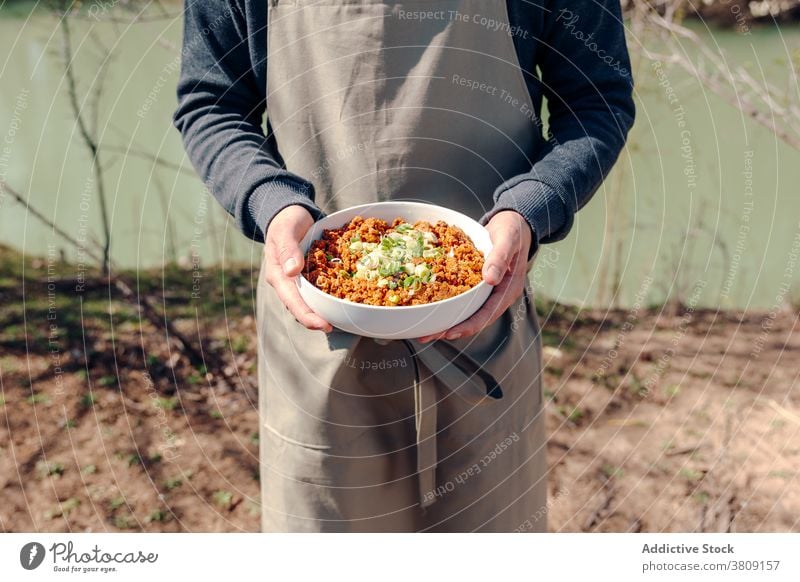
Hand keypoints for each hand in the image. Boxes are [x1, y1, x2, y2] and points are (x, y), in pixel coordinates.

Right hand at [263, 205, 332, 331]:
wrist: (288, 215)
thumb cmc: (286, 221)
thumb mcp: (286, 229)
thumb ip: (288, 248)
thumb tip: (292, 271)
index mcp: (278, 275)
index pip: (292, 301)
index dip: (307, 316)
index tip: (324, 325)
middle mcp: (287, 283)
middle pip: (301, 308)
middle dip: (317, 320)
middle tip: (336, 326)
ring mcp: (296, 282)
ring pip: (309, 302)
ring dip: (323, 311)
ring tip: (342, 318)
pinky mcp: (307, 278)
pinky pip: (317, 291)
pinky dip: (328, 297)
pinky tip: (343, 300)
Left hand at [417, 210, 531, 342]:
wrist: (513, 222)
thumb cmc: (513, 230)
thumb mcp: (508, 240)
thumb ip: (500, 257)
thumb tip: (490, 279)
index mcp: (507, 290)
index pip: (486, 314)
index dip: (467, 325)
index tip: (449, 333)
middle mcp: (496, 295)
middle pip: (472, 318)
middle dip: (449, 329)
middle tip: (426, 336)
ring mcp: (486, 291)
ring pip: (465, 310)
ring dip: (445, 319)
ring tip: (423, 328)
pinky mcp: (476, 283)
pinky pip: (461, 297)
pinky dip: (446, 302)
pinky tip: (429, 305)